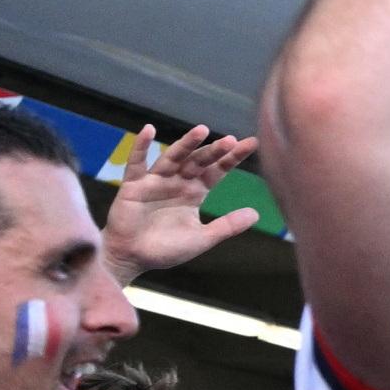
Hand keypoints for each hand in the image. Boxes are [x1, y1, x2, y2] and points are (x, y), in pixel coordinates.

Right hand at [100, 128, 259, 275]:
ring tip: (201, 131)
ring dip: (186, 144)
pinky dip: (141, 147)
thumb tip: (256, 214)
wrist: (133, 258)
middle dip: (214, 151)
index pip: (217, 170)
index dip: (232, 157)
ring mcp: (155, 181)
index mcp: (195, 192)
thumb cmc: (166, 249)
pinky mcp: (134, 185)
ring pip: (173, 157)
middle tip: (230, 141)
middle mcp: (177, 181)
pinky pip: (136, 163)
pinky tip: (148, 130)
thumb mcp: (201, 238)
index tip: (251, 142)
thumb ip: (227, 226)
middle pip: (198, 161)